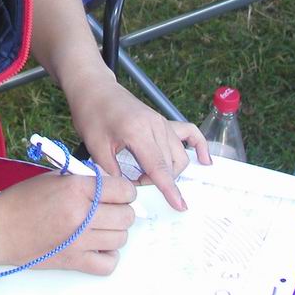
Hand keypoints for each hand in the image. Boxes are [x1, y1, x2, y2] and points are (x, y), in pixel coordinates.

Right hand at [0, 170, 137, 274]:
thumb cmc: (20, 201)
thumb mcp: (53, 179)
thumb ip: (83, 181)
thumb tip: (109, 185)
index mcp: (76, 188)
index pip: (124, 190)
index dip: (124, 191)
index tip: (118, 194)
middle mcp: (81, 214)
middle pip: (126, 216)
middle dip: (121, 211)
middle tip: (109, 210)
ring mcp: (79, 241)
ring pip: (121, 239)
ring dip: (115, 233)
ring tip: (100, 228)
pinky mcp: (73, 261)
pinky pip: (108, 264)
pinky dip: (108, 256)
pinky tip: (98, 247)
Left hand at [65, 72, 209, 211]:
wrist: (95, 89)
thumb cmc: (92, 114)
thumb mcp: (95, 147)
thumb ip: (112, 171)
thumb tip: (126, 191)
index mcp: (137, 131)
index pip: (158, 166)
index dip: (169, 188)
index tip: (179, 205)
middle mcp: (156, 126)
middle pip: (170, 164)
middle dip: (156, 181)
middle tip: (133, 181)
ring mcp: (162, 122)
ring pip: (179, 155)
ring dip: (168, 171)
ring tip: (145, 174)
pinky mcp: (163, 120)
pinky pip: (189, 133)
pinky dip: (198, 147)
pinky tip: (203, 160)